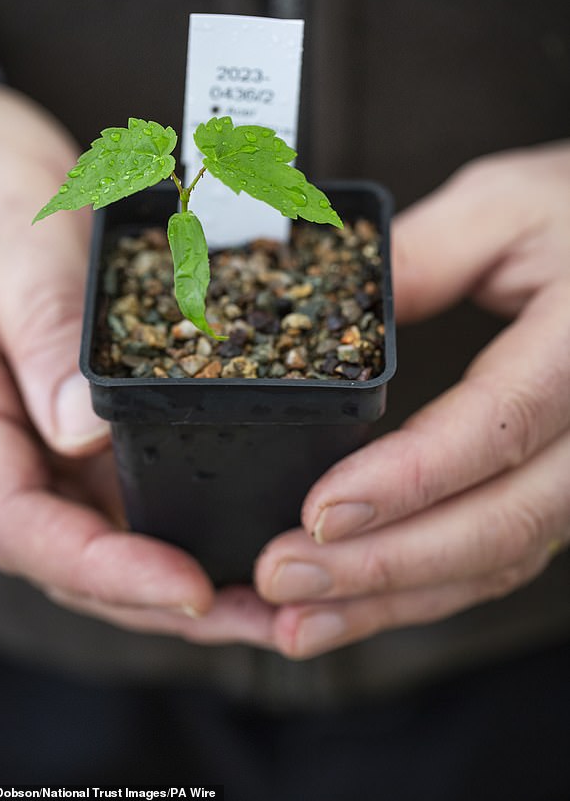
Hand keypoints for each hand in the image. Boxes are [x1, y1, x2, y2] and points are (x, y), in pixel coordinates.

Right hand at [0, 59, 273, 646]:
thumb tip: (83, 433)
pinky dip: (190, 507)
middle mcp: (1, 433)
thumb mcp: (1, 225)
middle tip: (272, 616)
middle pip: (73, 551)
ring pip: (108, 527)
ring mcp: (42, 426)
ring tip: (284, 587)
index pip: (17, 521)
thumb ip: (35, 320)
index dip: (105, 570)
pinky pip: (130, 475)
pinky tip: (255, 511)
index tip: (191, 588)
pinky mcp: (80, 407)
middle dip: (166, 599)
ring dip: (190, 568)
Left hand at [254, 142, 569, 657]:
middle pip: (498, 524)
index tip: (320, 511)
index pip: (496, 429)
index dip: (408, 480)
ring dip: (393, 600)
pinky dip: (424, 590)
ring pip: (498, 560)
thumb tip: (331, 305)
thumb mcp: (502, 205)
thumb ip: (421, 254)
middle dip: (382, 565)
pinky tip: (355, 604)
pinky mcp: (560, 487)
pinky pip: (500, 556)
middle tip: (282, 577)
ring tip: (296, 619)